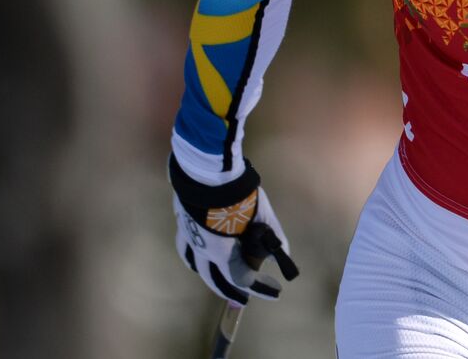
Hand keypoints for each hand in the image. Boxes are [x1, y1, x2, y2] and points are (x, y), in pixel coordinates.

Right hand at [170, 155, 299, 303]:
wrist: (208, 168)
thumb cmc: (239, 193)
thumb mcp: (263, 215)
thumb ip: (273, 236)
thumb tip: (284, 253)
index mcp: (220, 252)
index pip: (241, 279)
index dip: (259, 287)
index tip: (276, 290)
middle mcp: (201, 250)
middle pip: (215, 279)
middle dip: (231, 291)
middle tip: (244, 298)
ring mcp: (188, 236)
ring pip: (197, 265)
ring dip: (211, 275)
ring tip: (222, 278)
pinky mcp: (183, 222)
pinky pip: (187, 248)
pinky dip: (197, 257)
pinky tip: (202, 254)